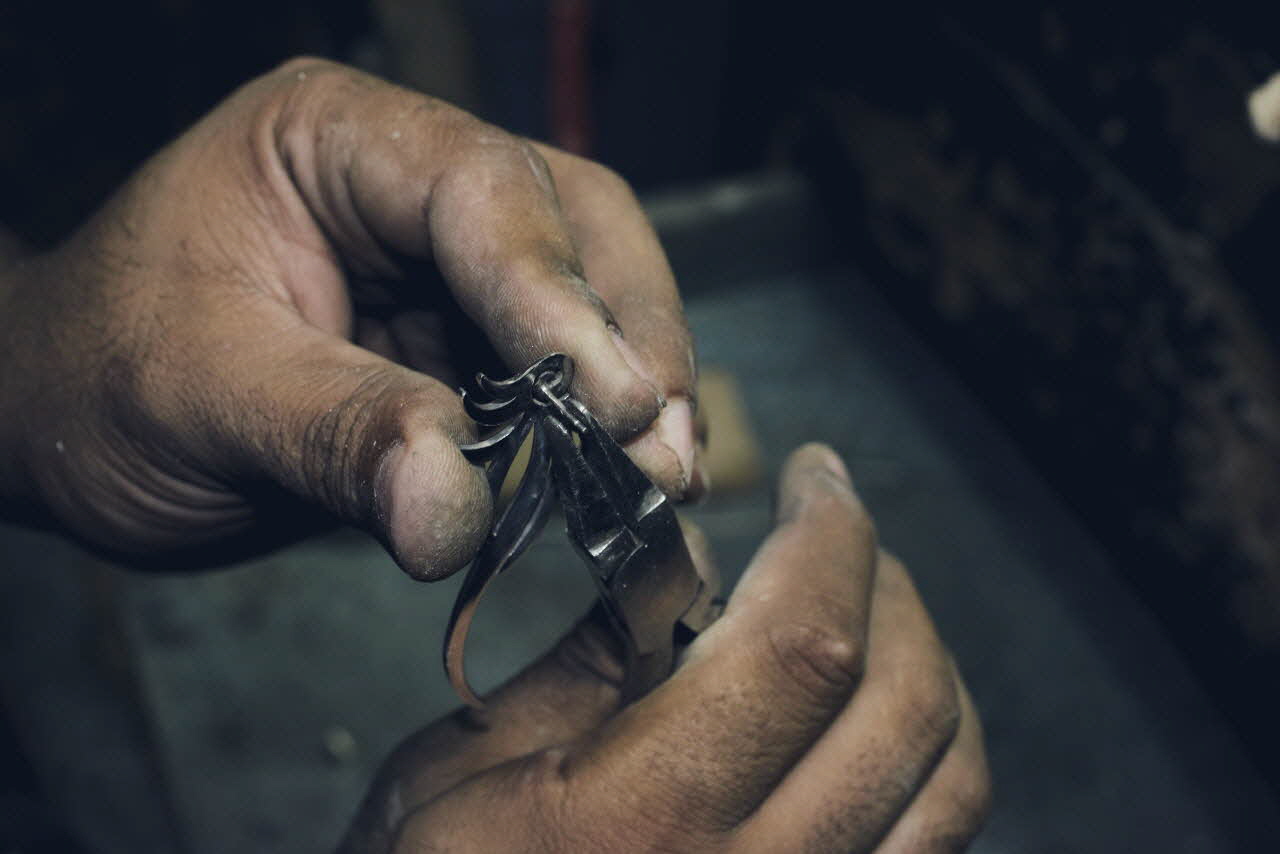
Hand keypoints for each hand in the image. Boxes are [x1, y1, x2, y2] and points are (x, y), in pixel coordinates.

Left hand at [0, 58, 698, 574]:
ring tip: (665, 475)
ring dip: (637, 387)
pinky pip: (559, 374)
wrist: (71, 428)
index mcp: (335, 139)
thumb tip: (456, 513)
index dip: (558, 297)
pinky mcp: (466, 346)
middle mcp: (412, 185)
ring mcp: (448, 267)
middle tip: (665, 451)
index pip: (483, 192)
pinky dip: (598, 431)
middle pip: (574, 227)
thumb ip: (337, 436)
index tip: (616, 404)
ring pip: (590, 296)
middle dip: (630, 338)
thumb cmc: (96, 378)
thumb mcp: (199, 396)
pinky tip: (623, 481)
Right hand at [342, 445, 989, 852]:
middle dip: (888, 583)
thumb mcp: (460, 772)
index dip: (832, 536)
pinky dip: (929, 758)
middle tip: (835, 527)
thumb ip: (589, 662)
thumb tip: (691, 560)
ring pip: (951, 786)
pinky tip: (870, 716)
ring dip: (928, 666)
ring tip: (866, 606)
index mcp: (644, 825)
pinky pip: (932, 849)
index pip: (803, 647)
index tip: (817, 475)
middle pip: (906, 706)